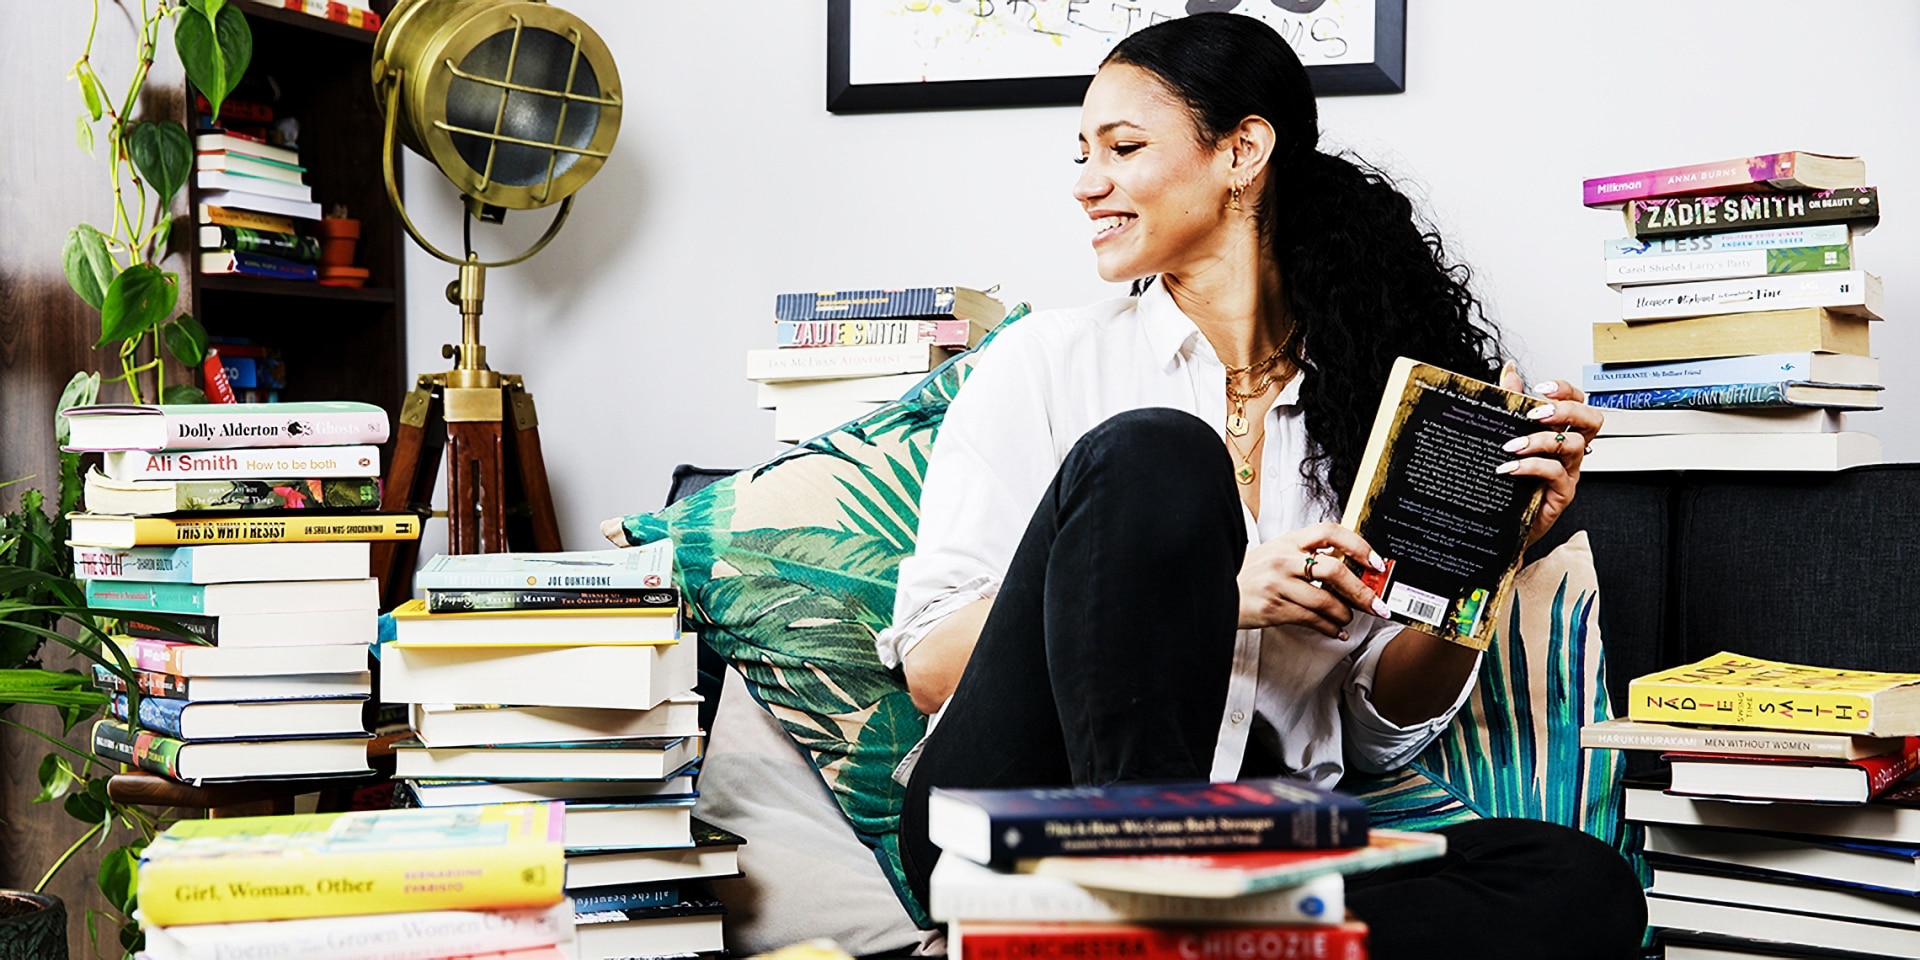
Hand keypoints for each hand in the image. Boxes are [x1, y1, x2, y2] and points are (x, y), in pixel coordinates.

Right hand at [1238, 521, 1390, 636]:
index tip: (1375, 562)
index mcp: (1288, 540)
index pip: (1330, 532)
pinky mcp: (1273, 608)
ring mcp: (1277, 584)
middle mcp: (1283, 559)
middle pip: (1334, 570)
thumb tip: (1346, 566)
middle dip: (1362, 591)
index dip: (1358, 546)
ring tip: (1347, 618)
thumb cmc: (1249, 575)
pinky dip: (1329, 627)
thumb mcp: (1275, 553)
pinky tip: (1334, 630)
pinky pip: (1311, 619)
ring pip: (1326, 600)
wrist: (1218, 591)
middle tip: (1375, 603)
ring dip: (1344, 613)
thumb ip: (1306, 555)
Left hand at [1497, 362, 1603, 546]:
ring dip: (1542, 440)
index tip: (1540, 387)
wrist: (1498, 522)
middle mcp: (1569, 451)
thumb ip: (1509, 403)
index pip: (1578, 401)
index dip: (1566, 390)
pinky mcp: (1561, 494)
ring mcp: (1569, 472)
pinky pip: (1557, 474)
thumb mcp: (1505, 436)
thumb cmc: (1507, 479)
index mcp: (1560, 432)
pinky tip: (1511, 468)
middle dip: (1567, 410)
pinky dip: (1533, 466)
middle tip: (1537, 413)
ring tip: (1512, 446)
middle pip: (1591, 420)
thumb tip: (1509, 370)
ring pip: (1574, 446)